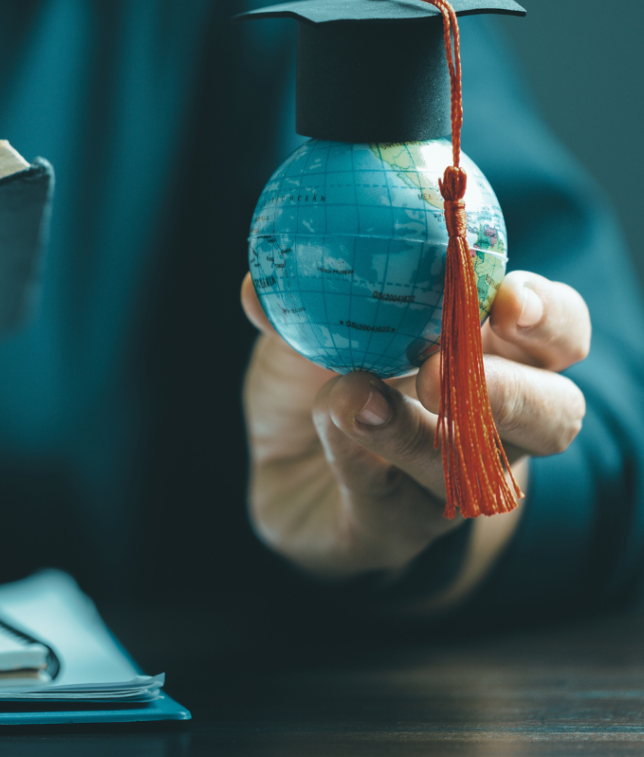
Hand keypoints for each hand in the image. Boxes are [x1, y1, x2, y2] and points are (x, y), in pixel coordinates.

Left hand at [242, 271, 588, 594]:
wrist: (285, 471)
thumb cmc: (318, 380)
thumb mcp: (306, 327)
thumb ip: (298, 300)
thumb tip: (258, 284)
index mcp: (488, 352)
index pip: (555, 332)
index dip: (549, 316)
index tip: (509, 297)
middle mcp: (492, 425)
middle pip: (554, 415)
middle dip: (511, 391)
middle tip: (442, 365)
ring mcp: (453, 484)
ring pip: (477, 472)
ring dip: (417, 431)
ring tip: (358, 395)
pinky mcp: (401, 528)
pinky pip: (394, 504)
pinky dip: (358, 456)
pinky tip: (329, 420)